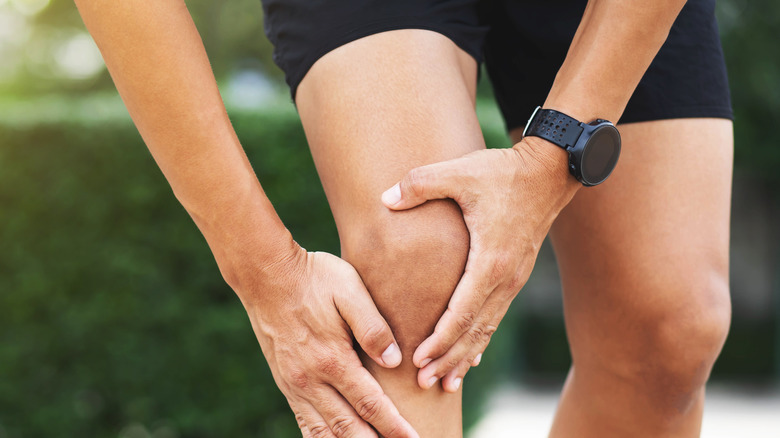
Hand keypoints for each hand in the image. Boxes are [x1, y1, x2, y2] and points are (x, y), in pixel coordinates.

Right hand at [239, 248, 418, 437]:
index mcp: (332, 359)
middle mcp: (311, 380)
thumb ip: (373, 326)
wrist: (266, 275)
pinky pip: (304, 422)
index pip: (371, 404)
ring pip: (324, 433)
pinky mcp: (285, 383)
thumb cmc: (315, 277)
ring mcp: (295, 385)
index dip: (394, 427)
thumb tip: (395, 361)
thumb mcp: (349, 289)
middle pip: (348, 428)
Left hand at [381, 137, 579, 391]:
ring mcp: (513, 279)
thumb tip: (385, 199)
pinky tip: (471, 353)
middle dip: (449, 359)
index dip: (440, 340)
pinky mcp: (515, 274)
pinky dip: (481, 338)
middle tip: (425, 382)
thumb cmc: (503, 172)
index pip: (461, 313)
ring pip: (487, 328)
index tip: (419, 360)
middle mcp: (504, 278)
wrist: (549, 171)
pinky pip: (496, 315)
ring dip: (465, 355)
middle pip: (475, 331)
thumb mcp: (459, 171)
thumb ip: (420, 184)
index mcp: (489, 261)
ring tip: (446, 381)